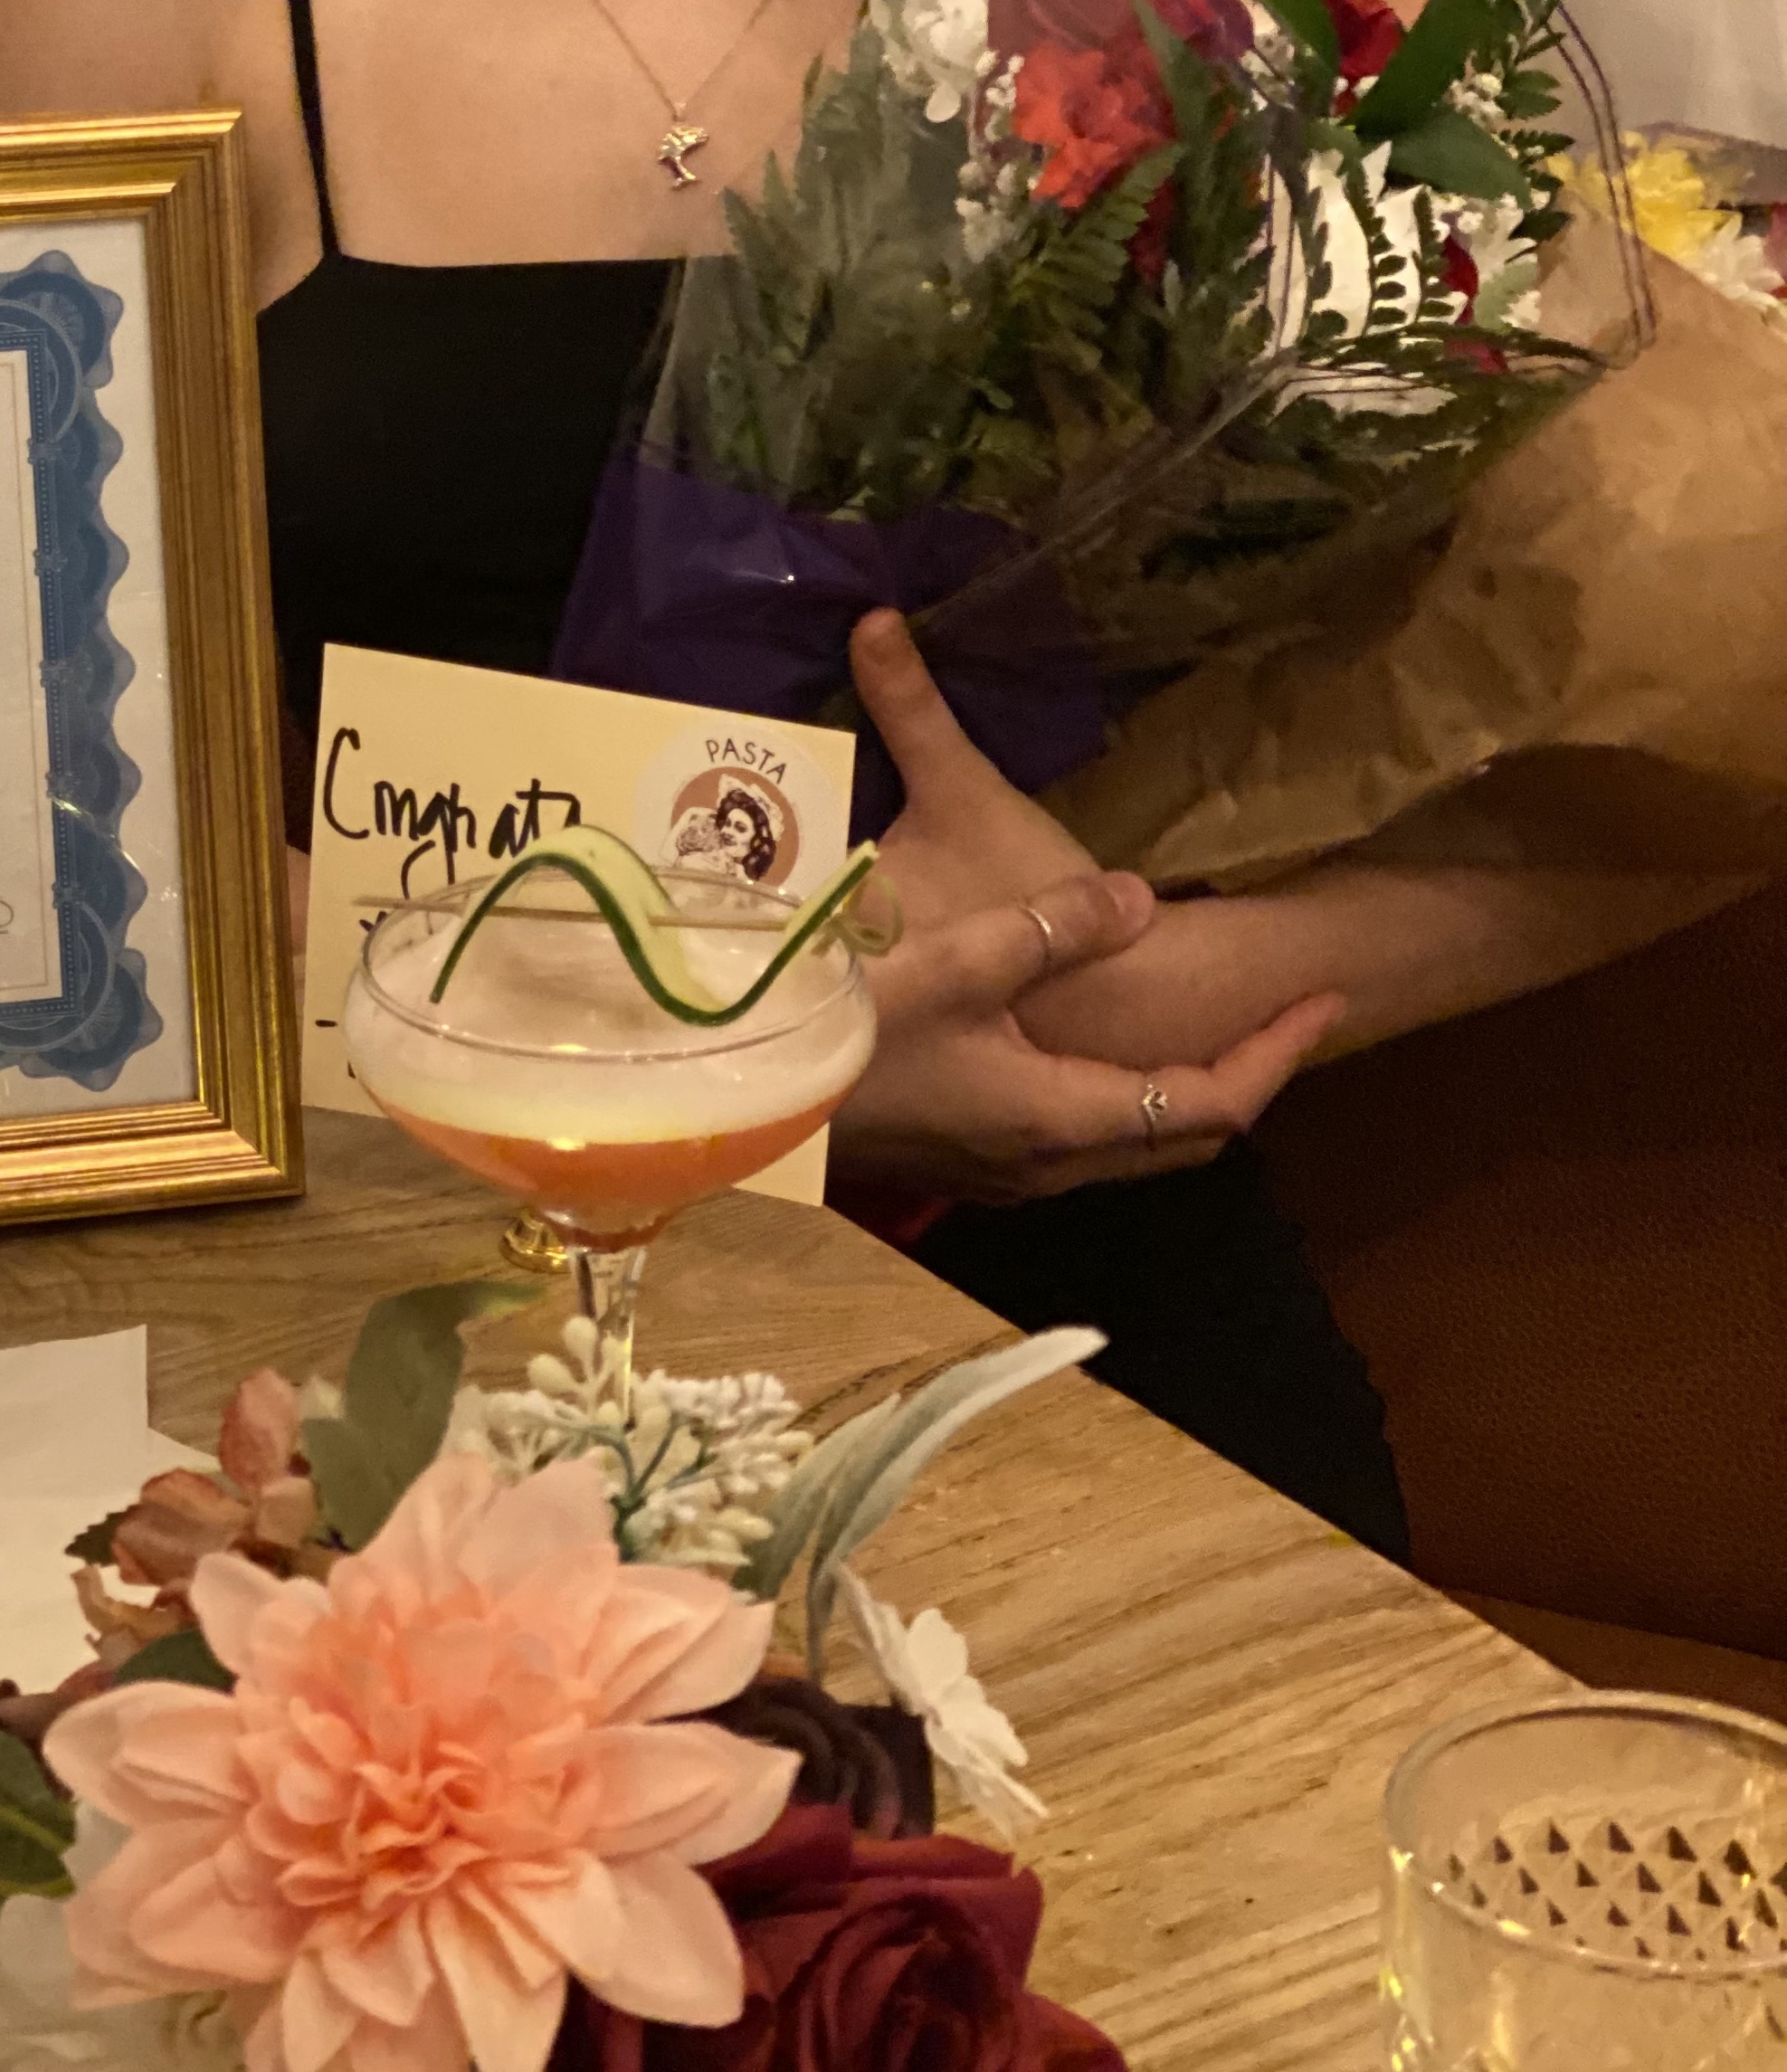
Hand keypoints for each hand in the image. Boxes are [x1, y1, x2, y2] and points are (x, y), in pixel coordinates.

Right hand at [833, 610, 1344, 1201]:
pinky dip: (1126, 1099)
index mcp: (1064, 1117)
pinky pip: (1083, 1141)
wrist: (746, 1109)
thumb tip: (1140, 899)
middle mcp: (1047, 1162)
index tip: (1326, 1000)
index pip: (1213, 1103)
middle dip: (1246, 1076)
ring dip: (1184, 1090)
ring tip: (1208, 1023)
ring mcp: (1004, 1172)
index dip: (1279, 1054)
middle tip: (1285, 1015)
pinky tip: (1095, 1049)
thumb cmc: (849, 1037)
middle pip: (1186, 1138)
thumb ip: (1053, 928)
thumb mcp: (955, 964)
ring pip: (1134, 1145)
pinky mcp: (968, 1161)